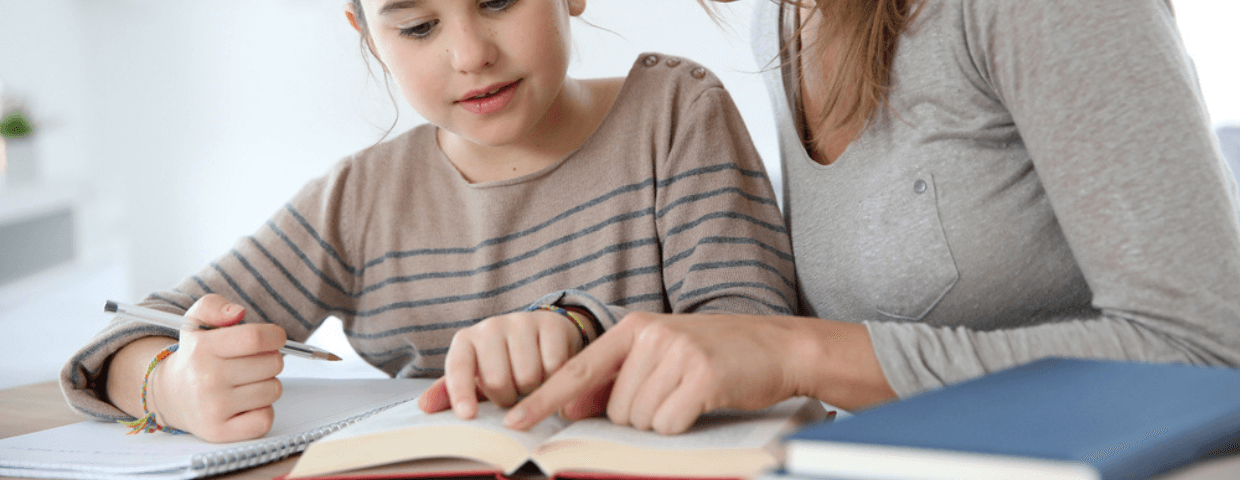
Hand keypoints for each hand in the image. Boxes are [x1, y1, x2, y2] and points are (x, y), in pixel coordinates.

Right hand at [151, 294, 286, 441]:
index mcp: (203, 349)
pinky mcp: (220, 432)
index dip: (275, 335)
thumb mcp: (195, 322)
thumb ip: (214, 305)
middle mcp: (206, 379)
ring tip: (247, 382)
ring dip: (267, 384)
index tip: (275, 338)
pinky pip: (265, 418)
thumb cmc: (195, 357)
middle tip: (253, 362)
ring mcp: (213, 408)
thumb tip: (237, 312)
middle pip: (272, 364)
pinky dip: (263, 410)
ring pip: (274, 390)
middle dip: (270, 359)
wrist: (170, 395)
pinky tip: (246, 403)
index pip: (255, 338)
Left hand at [418, 309, 584, 418]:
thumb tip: (424, 406)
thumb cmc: (503, 363)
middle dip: (507, 398)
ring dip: (533, 392)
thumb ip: (450, 393)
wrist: (541, 335)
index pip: (458, 368)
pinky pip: (554, 367)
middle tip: (512, 394)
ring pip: (528, 377)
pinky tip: (550, 374)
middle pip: (498, 381)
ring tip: (531, 384)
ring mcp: (522, 322)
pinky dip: (554, 380)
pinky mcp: (552, 324)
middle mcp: (491, 326)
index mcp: (466, 341)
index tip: (468, 415)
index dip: (461, 392)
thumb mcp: (475, 378)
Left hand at [503, 312, 892, 434]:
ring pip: (639, 420)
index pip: (577, 369)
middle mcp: (650, 336)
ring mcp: (676, 354)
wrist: (778, 346)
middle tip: (674, 395)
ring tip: (691, 395)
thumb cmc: (716, 355)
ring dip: (663, 420)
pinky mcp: (701, 376)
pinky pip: (669, 423)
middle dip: (639, 416)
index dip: (543, 399)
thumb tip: (572, 407)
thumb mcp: (661, 355)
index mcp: (634, 328)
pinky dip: (684, 424)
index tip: (512, 422)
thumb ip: (617, 377)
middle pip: (614, 409)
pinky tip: (703, 401)